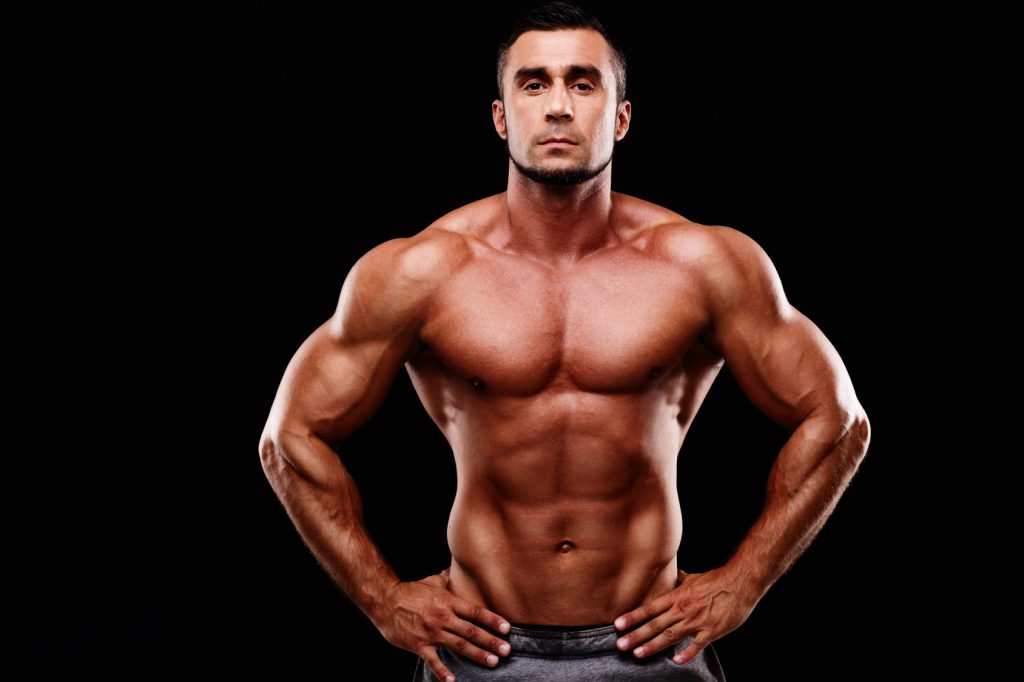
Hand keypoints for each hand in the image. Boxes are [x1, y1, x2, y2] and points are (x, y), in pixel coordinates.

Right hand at [374, 567, 511, 681]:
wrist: (385, 601)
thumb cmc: (410, 591)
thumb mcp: (432, 582)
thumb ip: (448, 578)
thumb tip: (458, 569)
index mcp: (448, 601)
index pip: (475, 612)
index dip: (492, 620)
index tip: (507, 628)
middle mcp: (442, 617)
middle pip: (471, 631)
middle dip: (491, 641)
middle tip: (506, 650)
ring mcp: (431, 632)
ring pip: (458, 645)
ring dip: (477, 654)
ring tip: (492, 662)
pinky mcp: (419, 645)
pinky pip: (433, 660)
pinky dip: (442, 671)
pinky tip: (453, 681)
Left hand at [612, 568, 756, 665]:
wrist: (740, 583)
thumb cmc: (718, 580)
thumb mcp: (695, 578)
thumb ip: (683, 580)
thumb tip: (677, 575)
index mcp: (677, 596)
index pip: (650, 608)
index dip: (633, 616)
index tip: (618, 624)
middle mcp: (683, 609)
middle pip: (655, 624)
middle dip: (636, 635)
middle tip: (620, 644)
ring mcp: (696, 621)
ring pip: (670, 636)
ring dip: (652, 646)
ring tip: (637, 653)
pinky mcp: (711, 631)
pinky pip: (696, 645)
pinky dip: (686, 654)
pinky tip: (675, 661)